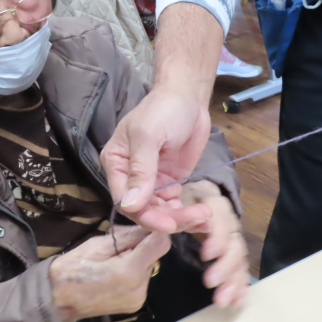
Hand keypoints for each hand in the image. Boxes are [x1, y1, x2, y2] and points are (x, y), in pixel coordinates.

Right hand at [49, 227, 170, 321]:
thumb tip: (149, 226)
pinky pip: (142, 280)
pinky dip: (134, 273)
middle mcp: (140, 288)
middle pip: (155, 256)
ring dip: (137, 259)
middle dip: (141, 246)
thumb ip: (127, 236)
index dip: (154, 231)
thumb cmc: (73, 268)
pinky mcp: (136, 305)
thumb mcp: (98, 244)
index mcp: (129, 271)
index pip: (161, 243)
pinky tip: (116, 272)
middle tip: (118, 244)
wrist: (58, 299)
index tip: (141, 226)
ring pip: (149, 268)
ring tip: (114, 260)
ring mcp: (139, 300)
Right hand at [101, 85, 213, 232]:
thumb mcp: (149, 136)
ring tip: (206, 217)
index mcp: (116, 165)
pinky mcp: (170, 183)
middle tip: (197, 218)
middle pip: (144, 211)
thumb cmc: (163, 110)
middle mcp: (130, 178)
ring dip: (182, 219)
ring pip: (161, 212)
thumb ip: (140, 171)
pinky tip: (205, 218)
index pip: (125, 201)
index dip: (146, 216)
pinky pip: (175, 206)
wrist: (188, 97)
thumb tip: (131, 205)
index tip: (170, 224)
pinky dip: (189, 214)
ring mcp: (151, 182)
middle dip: (170, 219)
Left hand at [180, 181, 248, 306]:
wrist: (194, 198)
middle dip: (225, 265)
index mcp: (215, 203)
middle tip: (210, 282)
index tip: (206, 255)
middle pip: (234, 242)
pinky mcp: (233, 253)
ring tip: (222, 300)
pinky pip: (240, 268)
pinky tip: (236, 301)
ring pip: (238, 259)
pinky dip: (239, 285)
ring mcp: (233, 238)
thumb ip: (170, 212)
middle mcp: (229, 220)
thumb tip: (163, 226)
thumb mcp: (173, 200)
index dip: (217, 237)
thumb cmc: (179, 201)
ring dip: (232, 280)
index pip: (222, 218)